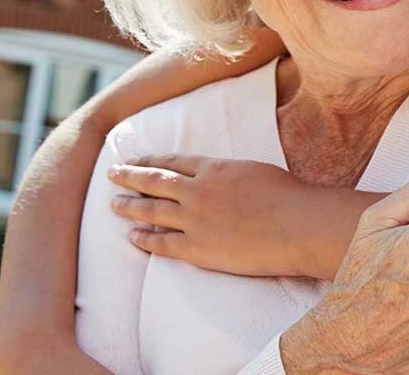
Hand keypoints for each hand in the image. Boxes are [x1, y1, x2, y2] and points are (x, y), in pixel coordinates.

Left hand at [107, 156, 342, 276]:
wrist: (296, 225)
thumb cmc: (287, 196)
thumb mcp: (255, 170)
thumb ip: (230, 174)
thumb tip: (221, 178)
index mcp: (214, 168)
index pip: (173, 162)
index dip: (151, 160)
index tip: (136, 160)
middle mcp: (197, 191)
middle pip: (154, 181)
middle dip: (130, 176)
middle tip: (112, 174)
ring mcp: (194, 220)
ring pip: (151, 210)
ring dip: (130, 206)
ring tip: (114, 204)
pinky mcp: (197, 249)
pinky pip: (162, 244)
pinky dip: (145, 239)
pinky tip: (132, 237)